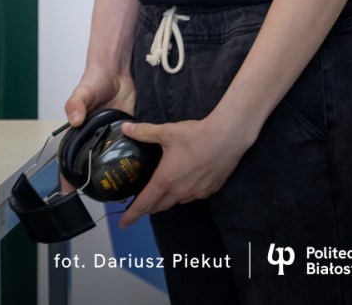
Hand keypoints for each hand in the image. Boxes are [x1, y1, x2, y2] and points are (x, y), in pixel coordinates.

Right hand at [59, 64, 134, 193]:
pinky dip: (133, 163)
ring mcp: (112, 137)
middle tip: (96, 198)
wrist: (118, 72)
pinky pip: (131, 151)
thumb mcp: (83, 90)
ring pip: (112, 160)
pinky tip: (139, 175)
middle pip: (91, 163)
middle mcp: (95, 137)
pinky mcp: (130, 134)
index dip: (67, 174)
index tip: (67, 191)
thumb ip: (76, 103)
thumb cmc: (95, 79)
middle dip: (91, 181)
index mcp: (80, 130)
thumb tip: (74, 120)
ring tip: (120, 194)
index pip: (70, 156)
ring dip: (114, 175)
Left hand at [115, 115, 255, 227]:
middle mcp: (181, 191)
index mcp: (165, 179)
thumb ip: (143, 132)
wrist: (228, 138)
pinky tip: (184, 182)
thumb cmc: (195, 136)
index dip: (132, 214)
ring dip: (167, 199)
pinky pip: (193, 196)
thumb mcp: (165, 132)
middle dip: (148, 207)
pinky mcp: (210, 190)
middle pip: (160, 205)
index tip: (123, 224)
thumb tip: (124, 128)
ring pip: (177, 201)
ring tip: (161, 190)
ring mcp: (197, 192)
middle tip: (140, 204)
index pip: (145, 202)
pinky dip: (184, 193)